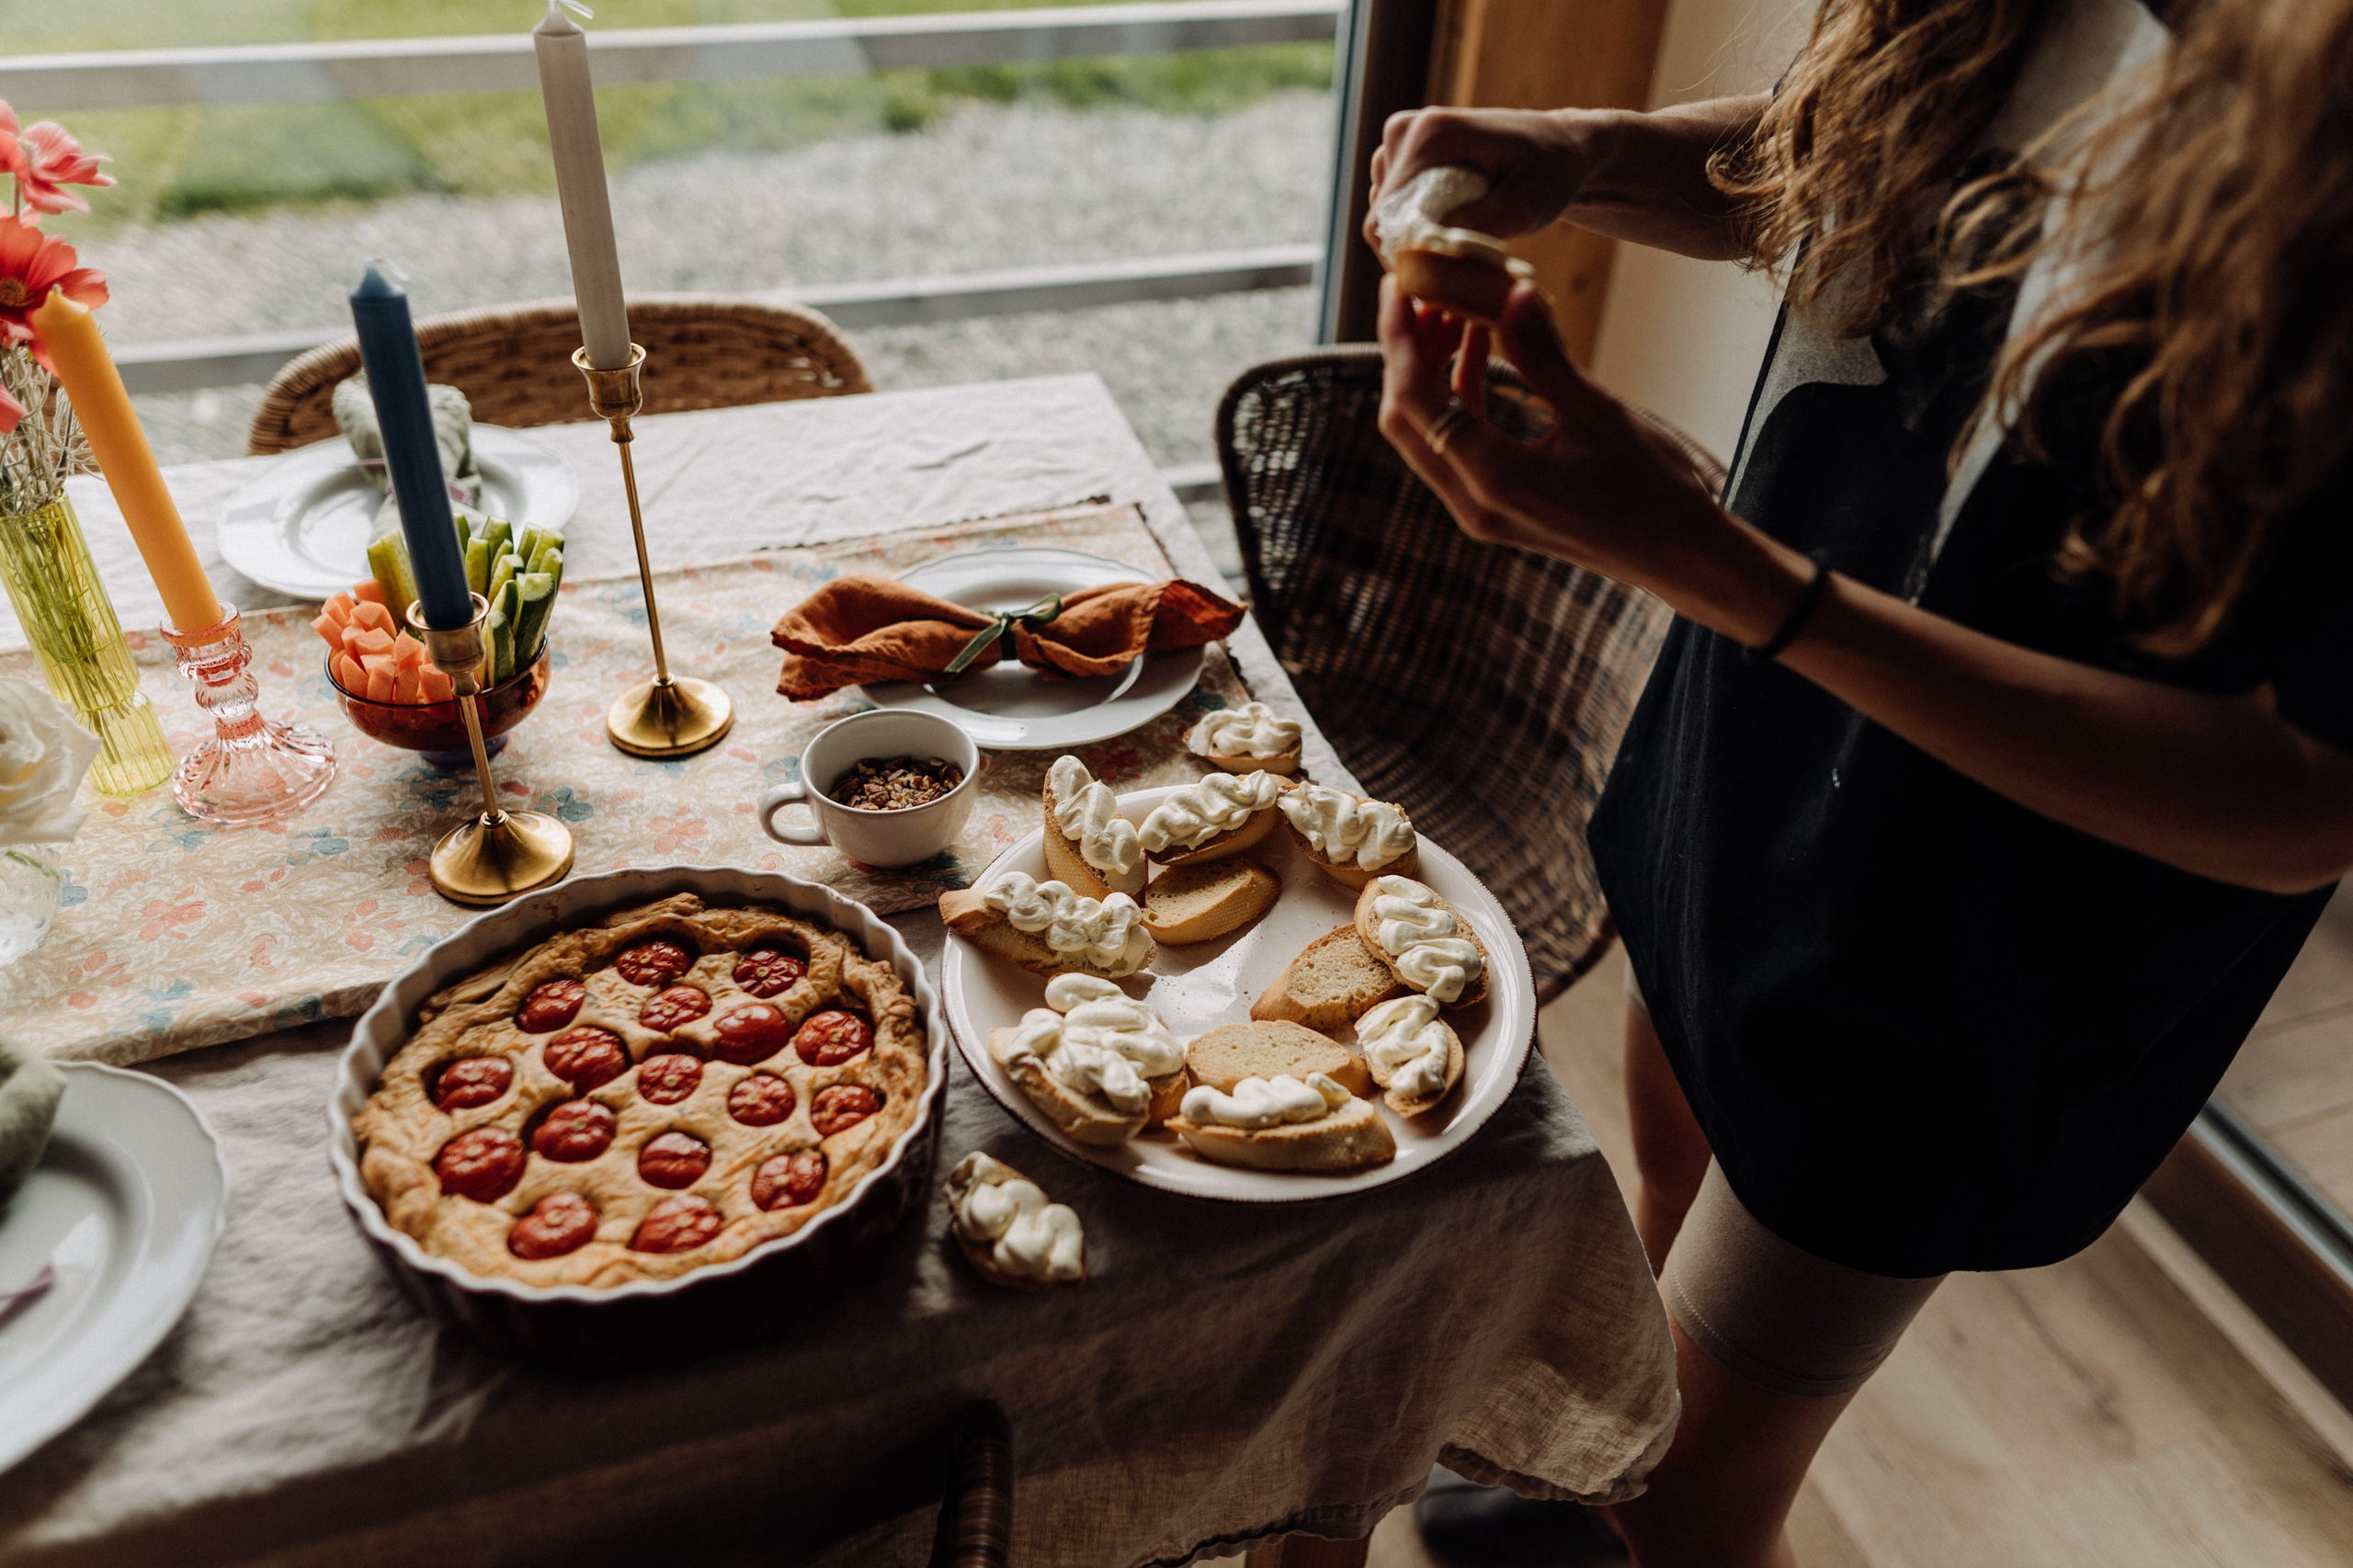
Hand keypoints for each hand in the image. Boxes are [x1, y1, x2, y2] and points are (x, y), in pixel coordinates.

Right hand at [1365, 107, 1594, 252]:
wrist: (1561, 148)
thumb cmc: (1549, 174)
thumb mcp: (1523, 208)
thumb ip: (1471, 230)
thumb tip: (1421, 255)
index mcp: (1431, 134)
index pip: (1386, 215)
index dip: (1406, 257)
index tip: (1442, 277)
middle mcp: (1406, 130)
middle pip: (1382, 215)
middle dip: (1413, 245)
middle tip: (1462, 255)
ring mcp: (1402, 139)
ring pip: (1385, 212)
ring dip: (1417, 234)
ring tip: (1465, 232)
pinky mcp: (1405, 152)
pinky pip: (1392, 203)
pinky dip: (1417, 221)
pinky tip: (1455, 221)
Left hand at [1373, 275, 1785, 639]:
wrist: (1680, 556)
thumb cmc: (1652, 488)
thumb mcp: (1598, 413)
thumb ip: (1545, 354)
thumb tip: (1511, 291)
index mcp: (1495, 478)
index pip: (1417, 400)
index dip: (1398, 337)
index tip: (1398, 284)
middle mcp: (1473, 503)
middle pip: (1406, 418)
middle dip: (1406, 351)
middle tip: (1422, 290)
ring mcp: (1479, 510)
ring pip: (1426, 432)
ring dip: (1430, 371)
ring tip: (1453, 309)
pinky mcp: (1493, 506)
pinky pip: (1455, 444)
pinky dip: (1458, 396)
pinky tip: (1479, 348)